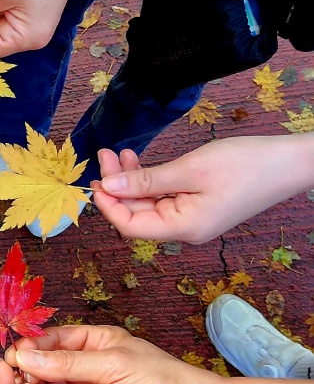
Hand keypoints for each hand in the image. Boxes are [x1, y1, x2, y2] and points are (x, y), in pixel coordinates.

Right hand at [2, 324, 228, 383]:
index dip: (29, 349)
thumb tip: (23, 357)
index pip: (51, 340)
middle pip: (43, 365)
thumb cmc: (161, 382)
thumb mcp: (113, 365)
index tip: (10, 360)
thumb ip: (67, 364)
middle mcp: (84, 363)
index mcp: (94, 340)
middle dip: (25, 373)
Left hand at [92, 136, 313, 242]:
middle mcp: (186, 229)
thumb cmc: (245, 165)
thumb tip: (108, 186)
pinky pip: (165, 197)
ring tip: (118, 153)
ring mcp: (192, 218)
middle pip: (137, 213)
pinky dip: (149, 181)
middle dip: (117, 185)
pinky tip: (138, 162)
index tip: (94, 180)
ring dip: (131, 180)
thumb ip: (146, 181)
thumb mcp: (189, 169)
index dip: (108, 205)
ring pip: (149, 203)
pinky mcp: (199, 205)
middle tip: (105, 154)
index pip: (130, 226)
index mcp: (183, 228)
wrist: (288, 163)